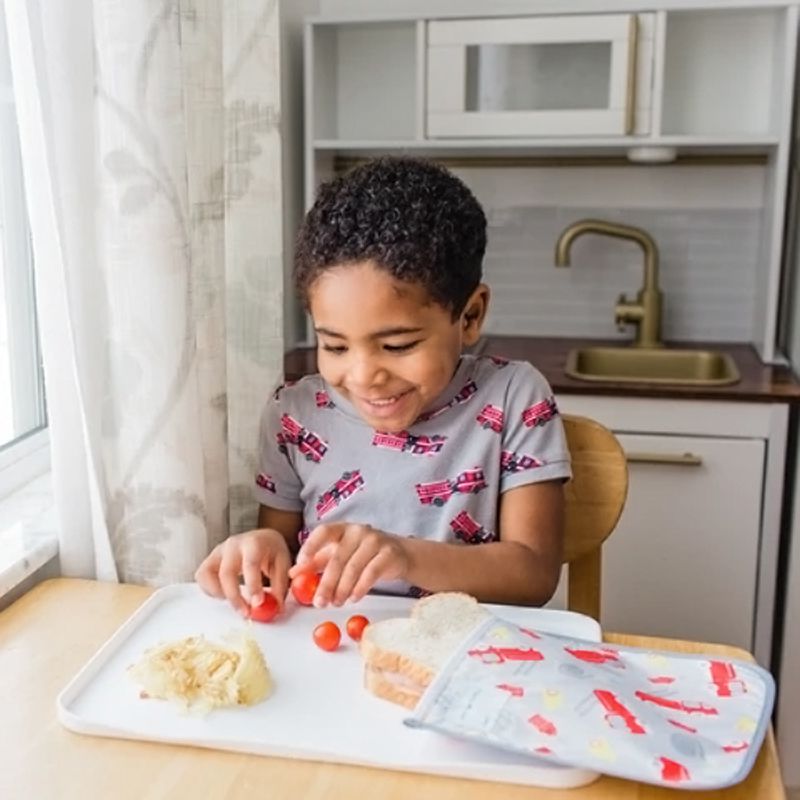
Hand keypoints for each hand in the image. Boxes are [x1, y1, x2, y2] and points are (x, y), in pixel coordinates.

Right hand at [195, 529, 291, 616]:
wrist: (262, 539)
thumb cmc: (271, 551)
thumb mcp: (282, 564)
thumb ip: (279, 586)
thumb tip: (276, 608)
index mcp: (254, 543)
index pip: (250, 563)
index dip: (253, 585)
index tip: (257, 603)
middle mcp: (233, 545)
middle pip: (226, 572)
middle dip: (234, 597)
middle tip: (246, 613)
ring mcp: (218, 552)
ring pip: (207, 574)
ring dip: (218, 593)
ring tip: (235, 601)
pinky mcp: (209, 560)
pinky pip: (202, 577)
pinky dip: (210, 590)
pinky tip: (225, 594)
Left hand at [289, 523, 409, 606]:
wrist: (399, 554)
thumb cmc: (363, 554)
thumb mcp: (339, 554)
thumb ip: (316, 562)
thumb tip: (292, 572)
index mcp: (342, 529)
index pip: (323, 532)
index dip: (311, 546)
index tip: (301, 564)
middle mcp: (357, 531)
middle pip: (337, 558)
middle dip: (326, 583)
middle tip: (319, 602)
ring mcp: (374, 540)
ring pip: (353, 568)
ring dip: (342, 589)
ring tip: (336, 603)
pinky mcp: (388, 553)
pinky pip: (371, 573)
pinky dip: (360, 588)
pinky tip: (353, 598)